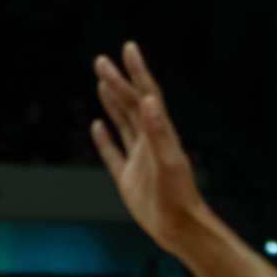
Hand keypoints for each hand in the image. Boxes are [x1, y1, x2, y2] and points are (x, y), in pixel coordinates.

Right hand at [91, 42, 207, 252]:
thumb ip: (157, 131)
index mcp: (160, 133)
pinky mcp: (128, 179)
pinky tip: (97, 126)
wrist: (179, 228)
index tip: (128, 49)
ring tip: (102, 82)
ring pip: (123, 124)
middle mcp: (149, 141)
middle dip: (117, 82)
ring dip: (113, 103)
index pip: (146, 95)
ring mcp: (138, 159)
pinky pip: (113, 154)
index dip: (137, 72)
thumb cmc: (178, 197)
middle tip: (100, 61)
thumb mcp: (168, 162)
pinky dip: (104, 139)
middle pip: (131, 105)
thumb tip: (149, 100)